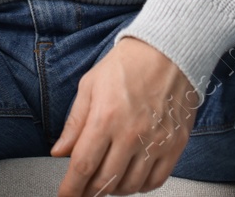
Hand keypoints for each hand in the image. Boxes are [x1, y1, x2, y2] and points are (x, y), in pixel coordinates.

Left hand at [51, 35, 198, 195]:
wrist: (168, 52)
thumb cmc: (127, 65)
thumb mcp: (89, 86)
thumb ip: (74, 123)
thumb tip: (59, 151)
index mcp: (105, 118)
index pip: (83, 166)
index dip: (71, 188)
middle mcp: (131, 134)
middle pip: (106, 181)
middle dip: (89, 192)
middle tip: (83, 191)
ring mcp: (155, 142)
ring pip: (131, 185)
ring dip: (114, 190)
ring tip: (106, 181)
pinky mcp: (175, 145)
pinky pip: (156, 180)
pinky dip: (140, 187)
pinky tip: (131, 178)